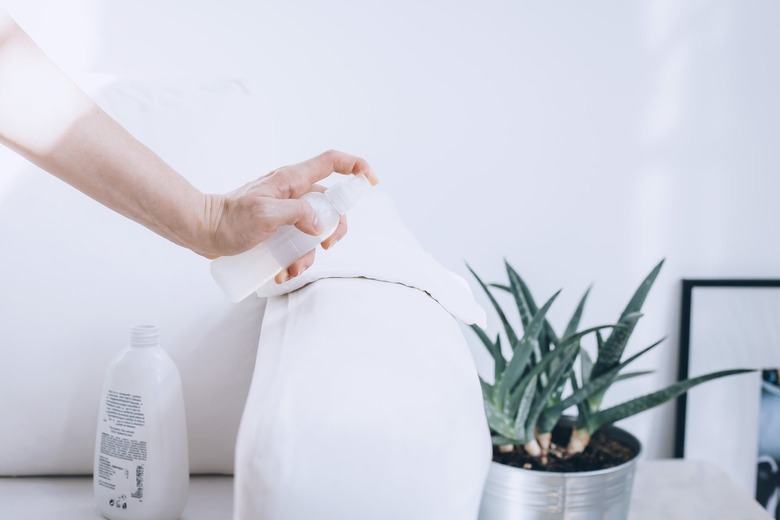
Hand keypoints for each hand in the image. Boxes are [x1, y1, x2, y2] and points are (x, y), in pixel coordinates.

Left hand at [200, 150, 377, 282]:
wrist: (201, 231)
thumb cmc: (229, 220)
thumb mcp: (264, 214)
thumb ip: (296, 213)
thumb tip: (321, 223)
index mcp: (292, 180)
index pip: (331, 162)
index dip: (355, 167)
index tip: (370, 182)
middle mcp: (293, 193)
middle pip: (331, 204)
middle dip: (334, 229)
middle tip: (324, 246)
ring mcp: (286, 212)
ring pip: (315, 230)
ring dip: (310, 254)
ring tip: (292, 269)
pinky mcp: (278, 229)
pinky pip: (298, 243)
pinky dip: (295, 259)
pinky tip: (281, 271)